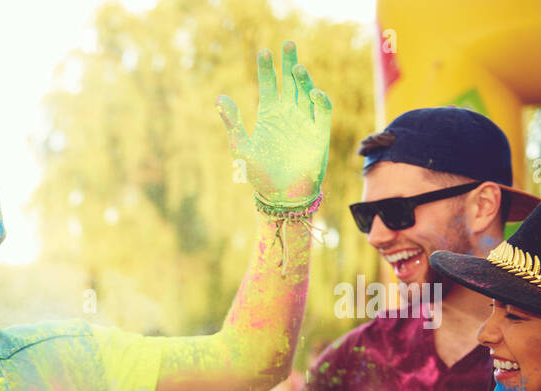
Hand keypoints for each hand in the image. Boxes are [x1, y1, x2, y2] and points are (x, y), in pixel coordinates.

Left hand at [216, 41, 330, 204]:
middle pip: (290, 81)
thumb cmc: (259, 174)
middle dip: (289, 62)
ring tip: (295, 67)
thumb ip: (233, 122)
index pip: (268, 84)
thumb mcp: (242, 147)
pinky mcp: (319, 132)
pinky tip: (311, 92)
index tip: (264, 52)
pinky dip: (319, 100)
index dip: (267, 69)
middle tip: (287, 44)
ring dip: (303, 79)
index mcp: (269, 114)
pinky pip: (322, 110)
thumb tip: (219, 98)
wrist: (281, 196)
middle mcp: (288, 113)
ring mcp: (304, 120)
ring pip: (306, 91)